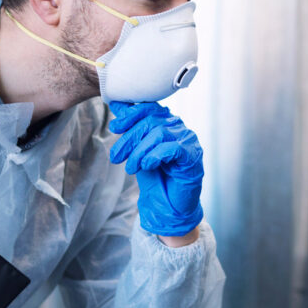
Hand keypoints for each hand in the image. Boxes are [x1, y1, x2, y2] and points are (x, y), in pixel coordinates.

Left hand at [108, 101, 203, 237]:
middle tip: (116, 157)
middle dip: (129, 139)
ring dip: (139, 152)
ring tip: (130, 168)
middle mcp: (179, 127)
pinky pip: (173, 148)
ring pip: (160, 133)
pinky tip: (147, 166)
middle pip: (151, 121)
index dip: (130, 114)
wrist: (170, 204)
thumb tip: (115, 103)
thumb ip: (130, 127)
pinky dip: (155, 156)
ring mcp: (188, 140)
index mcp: (166, 122)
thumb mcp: (138, 150)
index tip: (114, 127)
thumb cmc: (156, 176)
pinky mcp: (193, 156)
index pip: (149, 108)